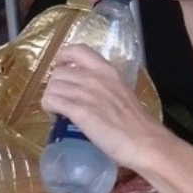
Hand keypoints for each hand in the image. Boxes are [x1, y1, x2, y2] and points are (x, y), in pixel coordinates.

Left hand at [41, 43, 168, 174]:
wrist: (143, 142)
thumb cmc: (135, 123)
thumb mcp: (120, 92)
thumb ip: (103, 86)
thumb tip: (86, 91)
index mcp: (107, 71)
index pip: (78, 50)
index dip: (64, 57)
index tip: (61, 67)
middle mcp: (94, 77)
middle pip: (59, 72)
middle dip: (55, 85)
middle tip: (61, 97)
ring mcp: (86, 93)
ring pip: (52, 86)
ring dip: (51, 97)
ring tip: (57, 108)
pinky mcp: (79, 111)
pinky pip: (51, 100)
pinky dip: (49, 106)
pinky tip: (55, 113)